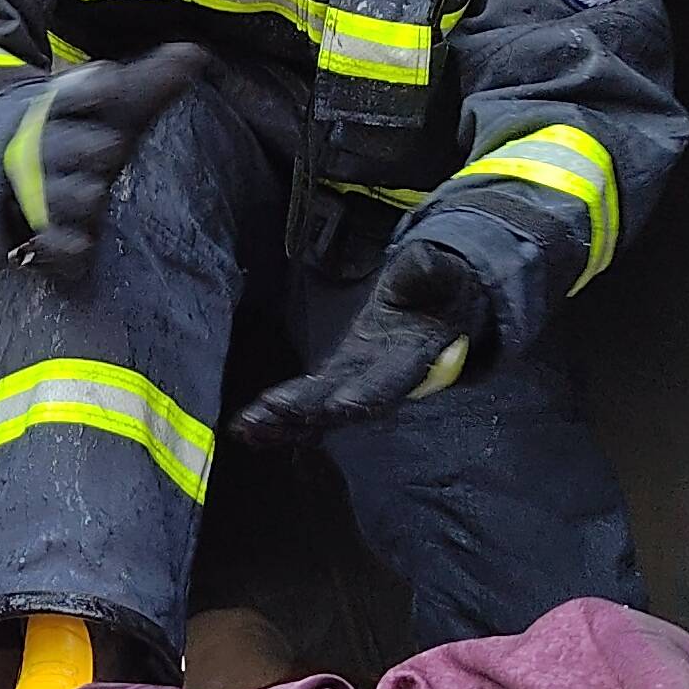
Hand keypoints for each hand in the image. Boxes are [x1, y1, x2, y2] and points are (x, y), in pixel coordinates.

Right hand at [0, 42, 211, 271]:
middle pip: (57, 146)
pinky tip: (80, 248)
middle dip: (81, 147)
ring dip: (69, 194)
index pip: (70, 95)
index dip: (88, 89)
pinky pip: (45, 242)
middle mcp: (43, 149)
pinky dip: (60, 246)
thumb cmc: (82, 130)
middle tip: (110, 145)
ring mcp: (36, 192)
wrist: (15, 164)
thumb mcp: (116, 105)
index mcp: (59, 110)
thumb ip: (153, 81)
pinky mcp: (38, 232)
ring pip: (50, 194)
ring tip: (93, 193)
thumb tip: (195, 53)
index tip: (111, 81)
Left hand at [234, 236, 495, 445]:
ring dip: (284, 423)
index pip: (389, 380)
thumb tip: (424, 259)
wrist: (440, 303)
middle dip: (308, 409)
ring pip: (319, 413)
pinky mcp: (336, 381)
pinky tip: (246, 428)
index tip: (340, 404)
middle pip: (344, 401)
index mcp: (412, 355)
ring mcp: (356, 383)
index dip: (367, 393)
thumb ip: (432, 270)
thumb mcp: (443, 272)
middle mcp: (381, 377)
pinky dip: (278, 421)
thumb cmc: (442, 286)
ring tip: (248, 427)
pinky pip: (306, 408)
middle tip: (272, 411)